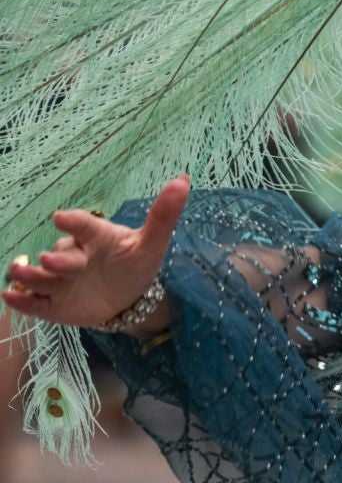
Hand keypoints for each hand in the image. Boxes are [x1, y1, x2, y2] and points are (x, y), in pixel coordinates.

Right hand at [4, 176, 189, 329]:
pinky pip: (32, 302)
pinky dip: (21, 300)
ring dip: (31, 276)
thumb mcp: (152, 243)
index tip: (62, 217)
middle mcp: (72, 255)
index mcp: (96, 236)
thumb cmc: (135, 264)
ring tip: (23, 275)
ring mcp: (59, 279)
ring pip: (41, 276)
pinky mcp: (50, 303)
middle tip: (50, 259)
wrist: (126, 299)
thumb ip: (163, 215)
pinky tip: (10, 296)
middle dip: (56, 258)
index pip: (84, 225)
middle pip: (61, 254)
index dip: (74, 221)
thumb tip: (183, 180)